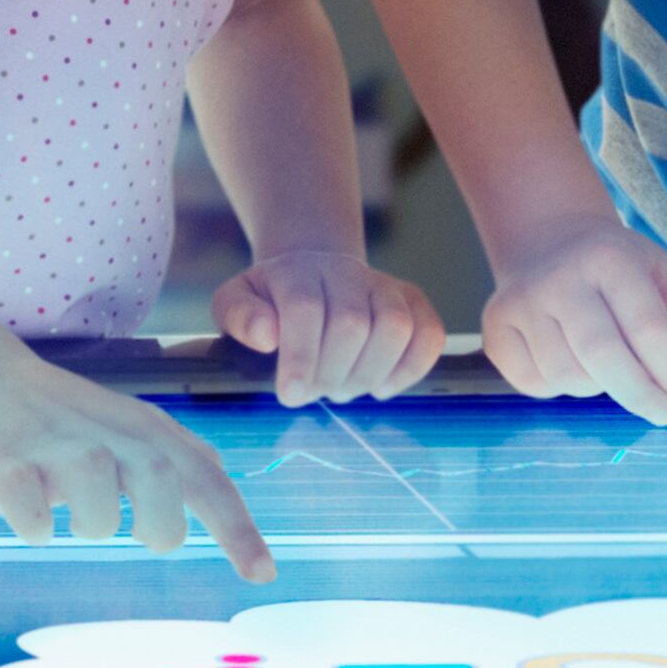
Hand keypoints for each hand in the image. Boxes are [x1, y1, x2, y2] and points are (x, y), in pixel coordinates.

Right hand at [0, 342, 273, 579]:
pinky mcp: (3, 469)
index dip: (238, 530)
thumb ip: (178, 466)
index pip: (206, 480)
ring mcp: (53, 451)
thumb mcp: (129, 428)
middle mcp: (107, 436)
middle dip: (159, 526)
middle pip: (162, 485)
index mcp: (145, 430)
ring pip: (98, 510)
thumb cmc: (61, 417)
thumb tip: (227, 516)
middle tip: (136, 532)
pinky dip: (32, 527)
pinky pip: (32, 520)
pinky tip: (22, 508)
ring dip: (89, 524)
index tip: (262, 574)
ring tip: (65, 506)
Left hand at [214, 249, 444, 404]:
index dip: (301, 356)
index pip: (305, 310)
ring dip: (369, 373)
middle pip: (352, 323)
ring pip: (396, 327)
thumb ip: (239, 315)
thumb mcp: (236, 301)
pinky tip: (381, 387)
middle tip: (315, 393)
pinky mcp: (414, 301)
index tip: (290, 396)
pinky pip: (430, 334)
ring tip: (343, 389)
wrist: (311, 272)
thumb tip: (265, 335)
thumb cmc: (270, 300)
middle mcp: (345, 272)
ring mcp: (385, 285)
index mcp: (297, 271)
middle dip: (332, 373)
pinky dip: (411, 369)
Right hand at [478, 217, 666, 423]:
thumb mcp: (664, 275)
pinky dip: (561, 387)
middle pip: (603, 356)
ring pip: (569, 377)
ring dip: (599, 387)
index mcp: (608, 256)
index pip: (647, 326)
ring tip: (608, 366)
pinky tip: (570, 361)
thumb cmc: (617, 269)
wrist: (546, 241)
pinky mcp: (495, 329)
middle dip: (640, 395)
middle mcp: (558, 276)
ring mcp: (520, 303)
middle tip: (664, 413)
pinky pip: (536, 384)